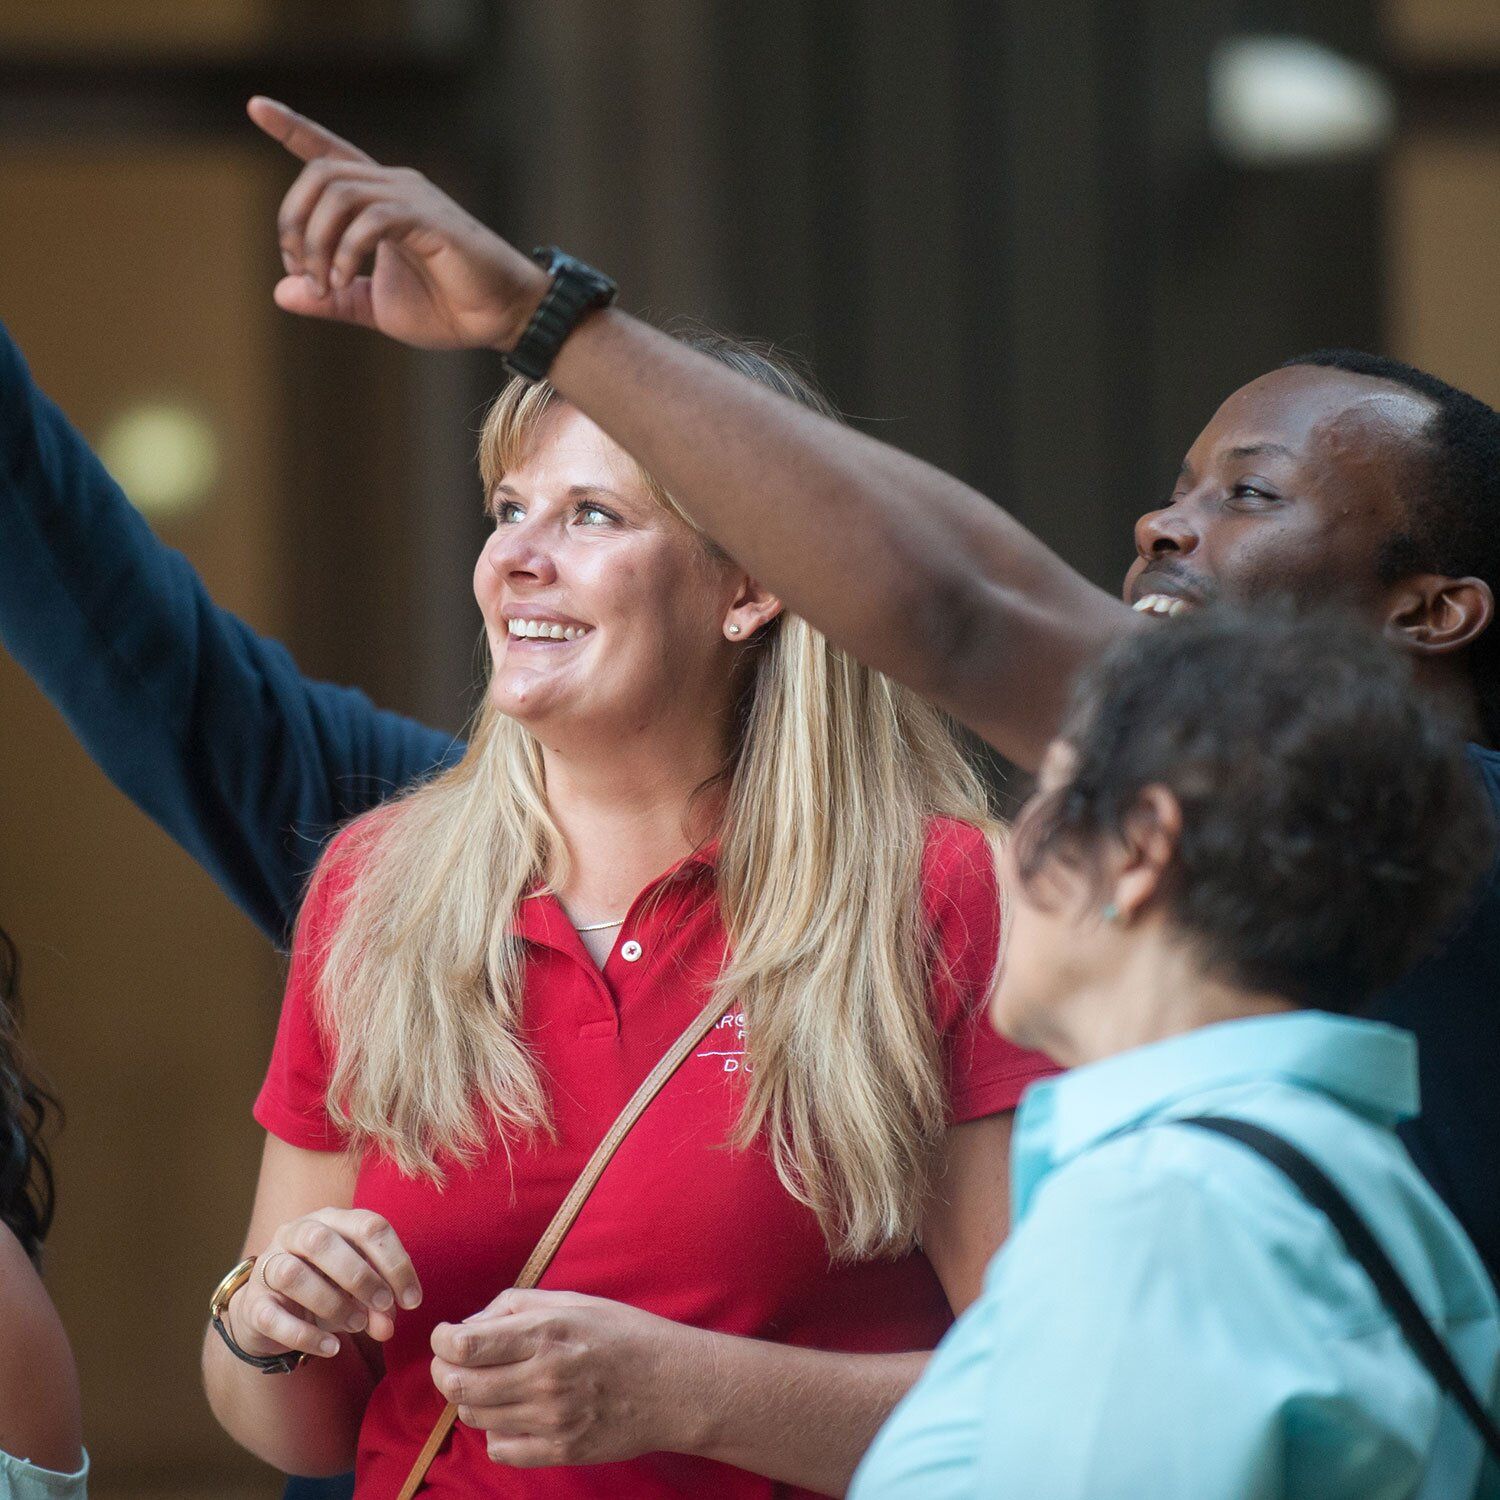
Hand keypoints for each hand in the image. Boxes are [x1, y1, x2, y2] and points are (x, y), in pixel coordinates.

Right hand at [226, 1208, 422, 1362]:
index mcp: (332, 1219)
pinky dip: (305, 1335)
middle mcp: (296, 1233)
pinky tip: (331, 1348)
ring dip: (332, 1302)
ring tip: (357, 1325)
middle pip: (322, 1240)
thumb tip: (387, 1326)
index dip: (396, 1262)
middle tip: (383, 1307)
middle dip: (360, 1276)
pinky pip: (271, 1316)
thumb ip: (378, 1305)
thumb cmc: (327, 1290)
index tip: (412, 1300)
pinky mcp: (251, 1303)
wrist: (272, 1313)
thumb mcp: (360, 1292)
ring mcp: (267, 1266)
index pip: (368, 1225)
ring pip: (292, 1273)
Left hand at [246, 96, 549, 351]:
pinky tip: (342, 282)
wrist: (500, 319)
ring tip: (323, 285)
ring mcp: (413, 198)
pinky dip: (345, 251)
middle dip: (292, 221)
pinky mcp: (429, 220)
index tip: (256, 106)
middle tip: (297, 271)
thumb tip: (282, 293)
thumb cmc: (448, 309)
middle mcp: (394, 187)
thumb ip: (332, 297)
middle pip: (320, 172)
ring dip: (315, 241)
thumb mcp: (375, 306)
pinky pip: (371, 219)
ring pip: (338, 191)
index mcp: (381, 200)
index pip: (330, 153)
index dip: (292, 128)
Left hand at [429, 1289, 707, 1468]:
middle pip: (460, 1386)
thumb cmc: (623, 1333)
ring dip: (470, 1400)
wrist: (672, 1384)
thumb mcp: (574, 1301)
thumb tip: (471, 1324)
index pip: (465, 1344)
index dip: (442, 1341)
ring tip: (489, 1385)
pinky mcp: (560, 1449)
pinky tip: (511, 1414)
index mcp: (546, 1332)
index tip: (445, 1337)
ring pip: (476, 1417)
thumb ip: (518, 1305)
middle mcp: (544, 1376)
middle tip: (451, 1363)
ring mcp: (551, 1418)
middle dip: (444, 1372)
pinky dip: (495, 1433)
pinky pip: (501, 1449)